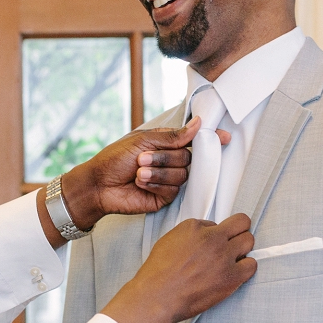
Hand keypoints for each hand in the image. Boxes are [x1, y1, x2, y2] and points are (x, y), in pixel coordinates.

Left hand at [60, 118, 230, 229]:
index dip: (211, 139)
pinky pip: (172, 190)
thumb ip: (173, 137)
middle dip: (165, 158)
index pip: (195, 141)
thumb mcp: (143, 141)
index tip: (224, 137)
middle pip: (189, 158)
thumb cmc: (115, 158)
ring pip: (182, 175)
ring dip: (158, 172)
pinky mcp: (164, 198)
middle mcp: (171, 162)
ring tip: (138, 172)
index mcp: (167, 145)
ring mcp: (168, 181)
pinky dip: (155, 184)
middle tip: (142, 159)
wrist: (98, 184)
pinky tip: (140, 184)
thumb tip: (198, 124)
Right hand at [99, 214, 255, 322]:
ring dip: (243, 248)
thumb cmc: (159, 273)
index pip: (217, 222)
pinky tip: (235, 272)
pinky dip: (246, 267)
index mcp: (194, 227)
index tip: (216, 240)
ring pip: (249, 241)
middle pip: (241, 223)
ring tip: (233, 259)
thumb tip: (204, 236)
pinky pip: (251, 265)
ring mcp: (224, 257)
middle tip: (232, 244)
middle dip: (237, 233)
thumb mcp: (169, 241)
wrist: (158, 296)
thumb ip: (190, 234)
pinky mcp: (231, 276)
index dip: (216, 232)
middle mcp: (212, 238)